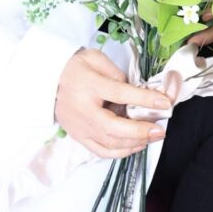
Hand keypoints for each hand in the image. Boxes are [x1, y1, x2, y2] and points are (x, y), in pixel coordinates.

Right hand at [55, 48, 172, 158]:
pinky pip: (101, 151)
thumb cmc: (75, 67)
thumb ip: (117, 74)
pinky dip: (121, 152)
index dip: (144, 99)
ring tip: (152, 137)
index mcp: (88, 85)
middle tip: (160, 130)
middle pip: (114, 127)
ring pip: (109, 144)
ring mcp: (80, 127)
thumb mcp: (96, 59)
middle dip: (140, 131)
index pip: (120, 93)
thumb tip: (135, 93)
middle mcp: (83, 110)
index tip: (164, 103)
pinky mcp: (79, 137)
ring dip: (134, 143)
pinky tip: (135, 146)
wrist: (47, 80)